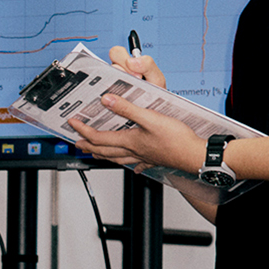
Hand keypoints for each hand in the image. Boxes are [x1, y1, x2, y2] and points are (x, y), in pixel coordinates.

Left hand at [66, 44, 205, 171]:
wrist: (195, 155)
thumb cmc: (177, 139)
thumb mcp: (150, 117)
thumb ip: (127, 109)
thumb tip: (107, 101)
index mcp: (130, 140)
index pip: (99, 137)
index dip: (83, 130)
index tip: (72, 124)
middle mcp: (134, 151)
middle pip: (104, 150)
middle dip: (88, 146)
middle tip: (77, 142)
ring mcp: (144, 156)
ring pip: (117, 158)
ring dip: (103, 155)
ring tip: (95, 154)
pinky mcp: (155, 159)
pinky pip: (138, 164)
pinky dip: (132, 164)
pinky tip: (135, 167)